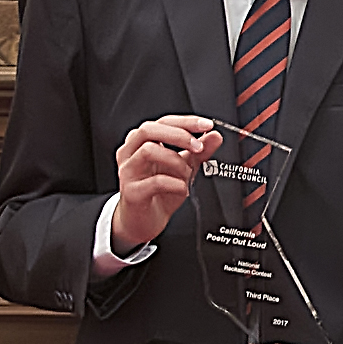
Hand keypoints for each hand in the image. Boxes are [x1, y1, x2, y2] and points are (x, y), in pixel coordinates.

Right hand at [112, 114, 216, 251]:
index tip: (207, 125)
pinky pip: (154, 182)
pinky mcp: (131, 192)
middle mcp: (130, 153)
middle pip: (148, 130)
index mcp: (142, 143)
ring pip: (148, 151)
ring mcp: (128, 172)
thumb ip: (199, 152)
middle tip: (199, 146)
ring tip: (187, 174)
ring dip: (176, 160)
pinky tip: (183, 189)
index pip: (162, 122)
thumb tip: (215, 136)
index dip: (185, 121)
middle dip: (178, 135)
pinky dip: (175, 183)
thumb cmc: (160, 192)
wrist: (144, 222)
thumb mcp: (184, 168)